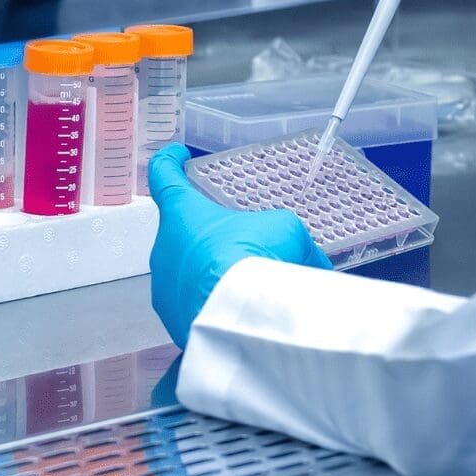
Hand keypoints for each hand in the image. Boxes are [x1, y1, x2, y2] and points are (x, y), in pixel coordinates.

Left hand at [149, 144, 332, 349]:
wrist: (240, 318)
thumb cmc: (250, 258)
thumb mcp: (284, 231)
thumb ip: (290, 240)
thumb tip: (311, 262)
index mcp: (182, 212)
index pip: (163, 175)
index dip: (169, 161)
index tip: (175, 156)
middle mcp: (164, 247)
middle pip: (181, 231)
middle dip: (208, 235)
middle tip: (237, 241)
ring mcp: (164, 286)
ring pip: (187, 272)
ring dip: (211, 272)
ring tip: (244, 284)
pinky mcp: (172, 319)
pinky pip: (192, 305)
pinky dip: (213, 303)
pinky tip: (239, 309)